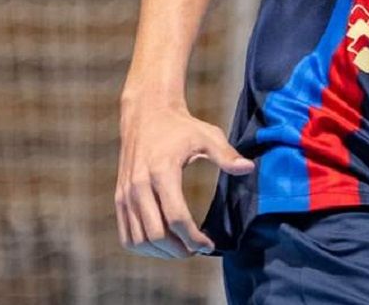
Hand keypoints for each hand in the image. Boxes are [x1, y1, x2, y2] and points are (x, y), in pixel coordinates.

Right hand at [116, 100, 253, 258]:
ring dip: (161, 253)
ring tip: (183, 250)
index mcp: (162, 172)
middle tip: (197, 251)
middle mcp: (139, 186)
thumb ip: (226, 154)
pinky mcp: (119, 199)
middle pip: (156, 234)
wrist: (147, 115)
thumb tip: (249, 168)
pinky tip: (163, 246)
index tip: (209, 245)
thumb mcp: (208, 135)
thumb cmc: (181, 127)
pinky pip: (126, 235)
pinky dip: (143, 247)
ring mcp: (125, 195)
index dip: (193, 238)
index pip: (176, 217)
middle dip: (178, 250)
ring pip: (138, 240)